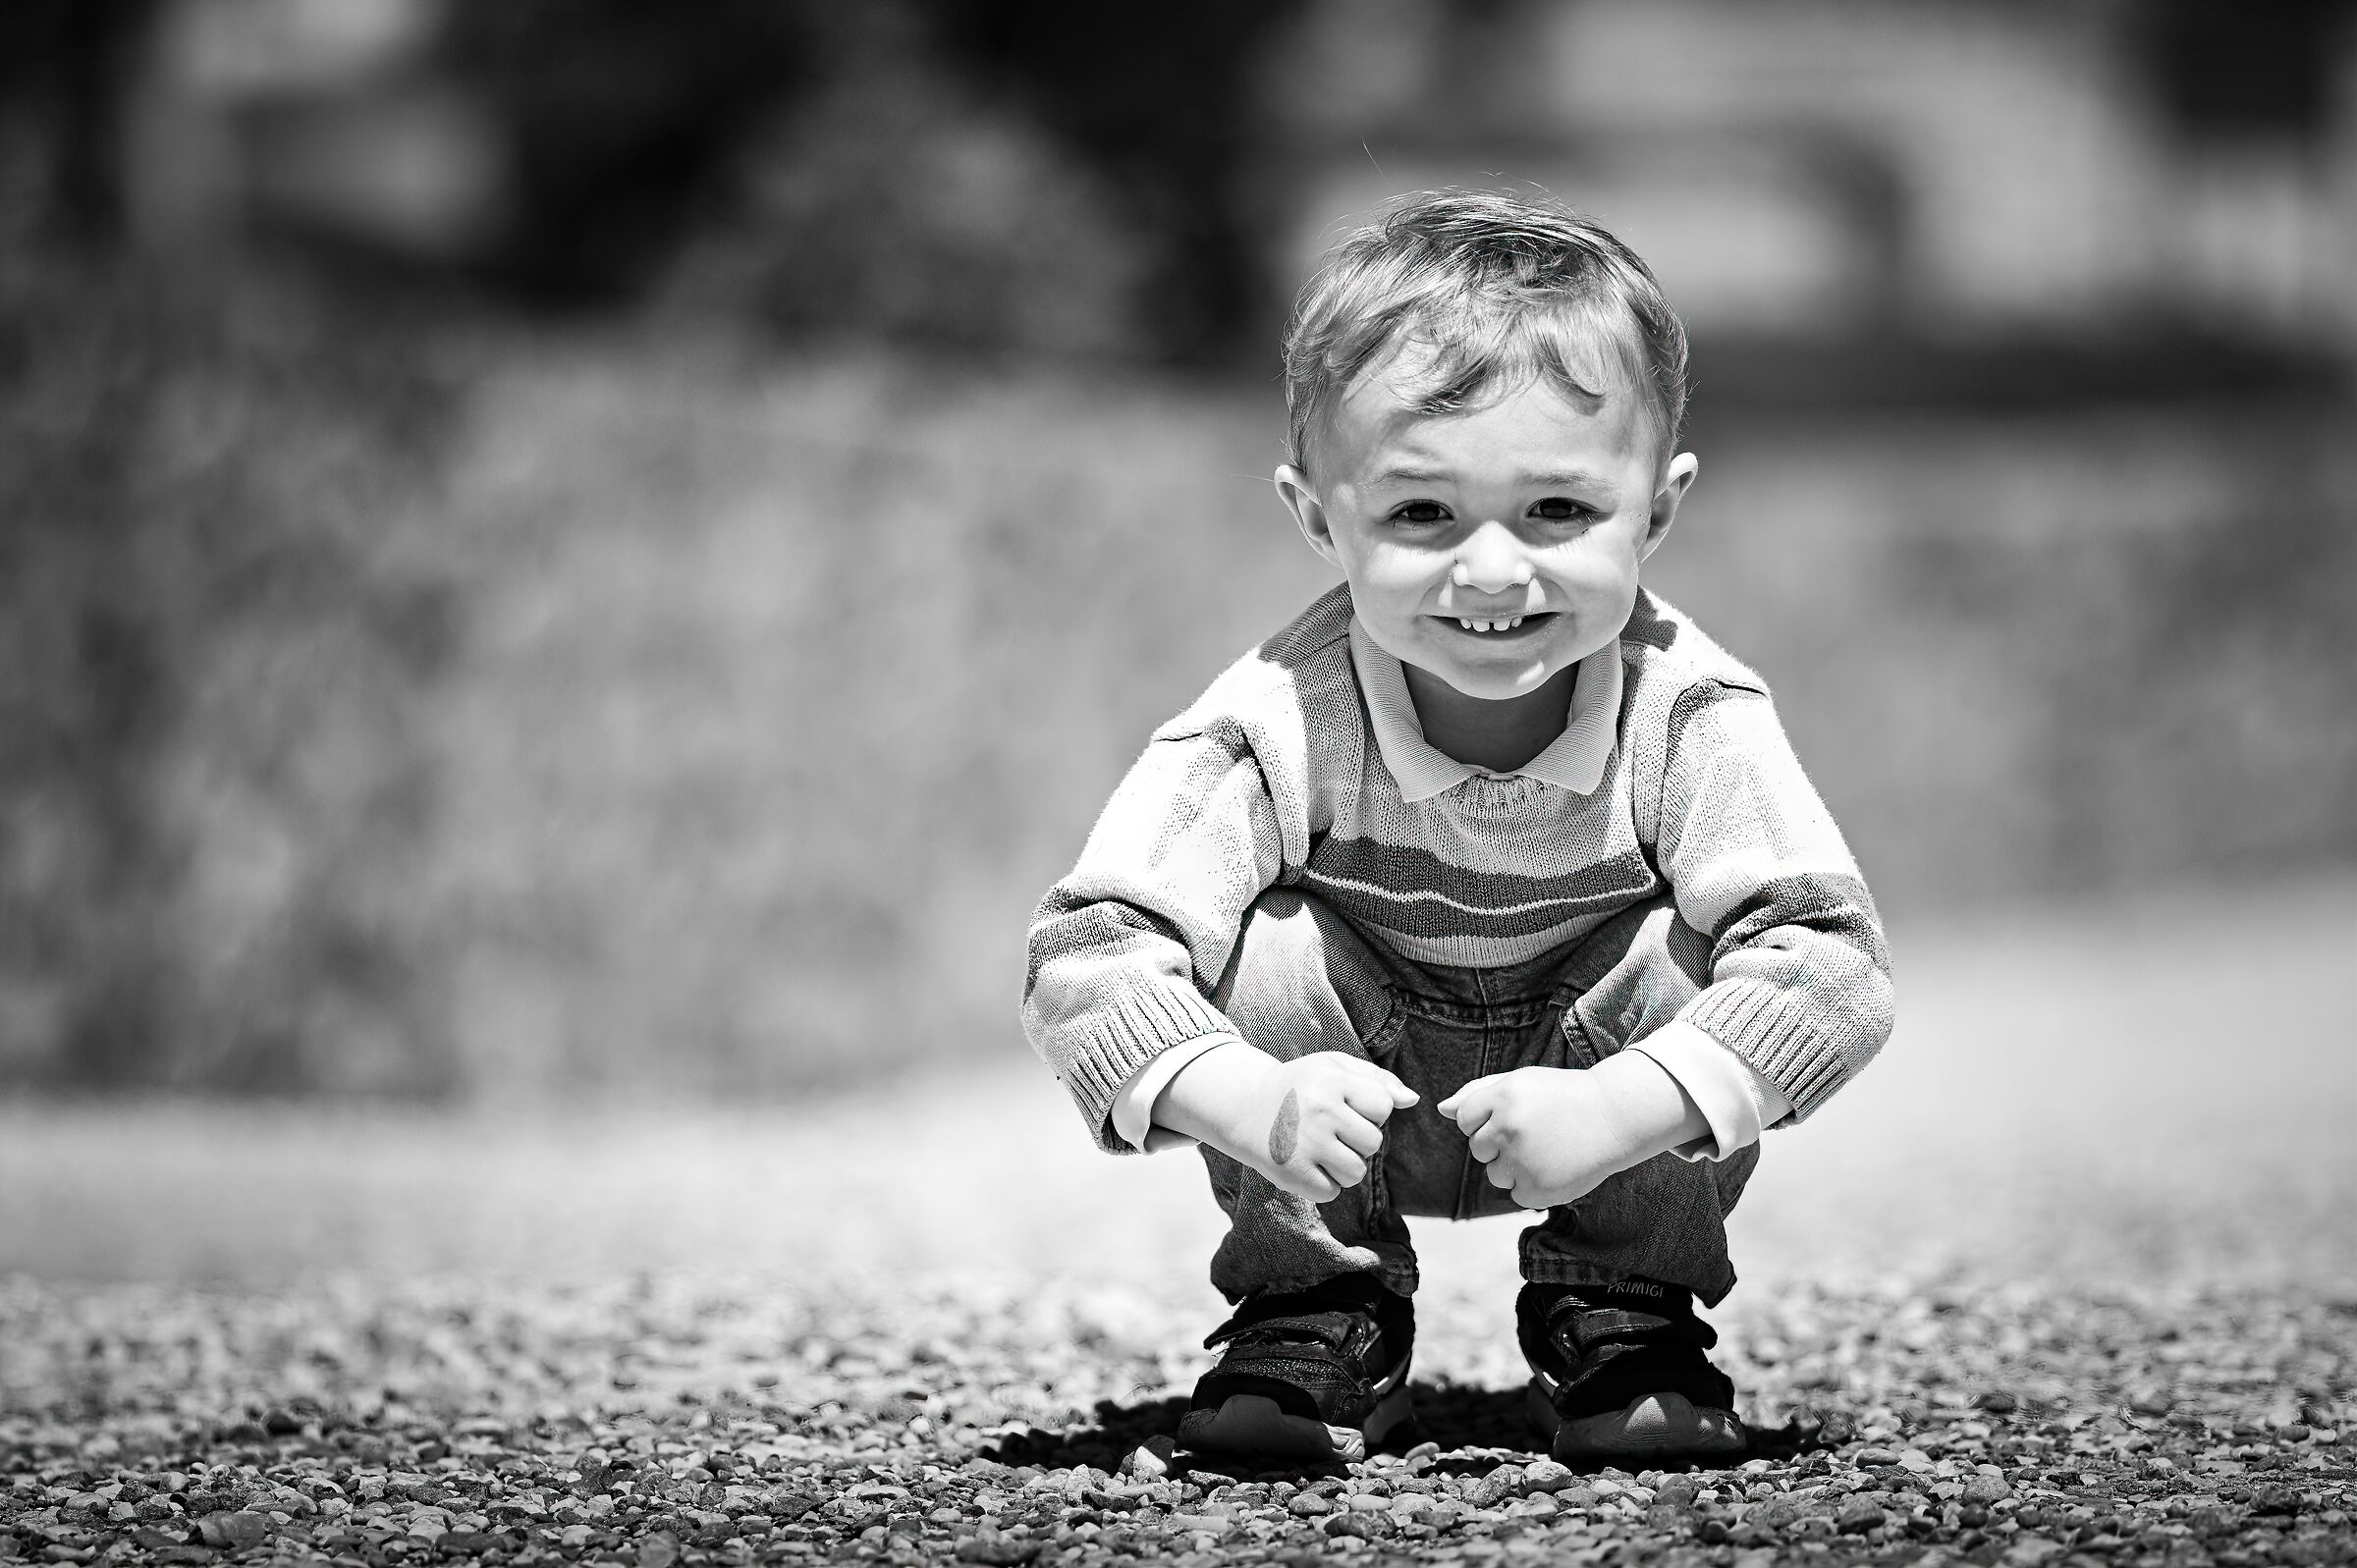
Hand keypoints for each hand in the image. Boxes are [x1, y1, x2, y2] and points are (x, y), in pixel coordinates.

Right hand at [1155, 1044, 1418, 1202]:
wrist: (1245, 1107)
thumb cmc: (1301, 1086)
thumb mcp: (1335, 1067)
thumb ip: (1378, 1080)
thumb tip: (1413, 1100)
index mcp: (1331, 1079)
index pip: (1383, 1107)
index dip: (1371, 1110)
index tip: (1347, 1106)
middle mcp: (1318, 1111)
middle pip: (1373, 1143)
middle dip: (1359, 1141)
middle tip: (1332, 1130)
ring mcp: (1304, 1144)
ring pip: (1355, 1172)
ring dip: (1344, 1167)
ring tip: (1322, 1149)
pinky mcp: (1291, 1173)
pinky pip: (1331, 1192)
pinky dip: (1324, 1185)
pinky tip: (1308, 1165)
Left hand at [1437, 1054, 1706, 1209]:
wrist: (1614, 1117)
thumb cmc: (1562, 1096)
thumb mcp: (1521, 1082)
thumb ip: (1477, 1092)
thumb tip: (1441, 1108)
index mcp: (1502, 1096)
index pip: (1464, 1119)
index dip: (1486, 1120)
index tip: (1513, 1116)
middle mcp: (1508, 1128)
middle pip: (1478, 1149)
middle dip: (1499, 1144)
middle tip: (1535, 1133)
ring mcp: (1523, 1161)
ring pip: (1495, 1174)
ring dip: (1514, 1168)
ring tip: (1547, 1150)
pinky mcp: (1537, 1189)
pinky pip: (1516, 1194)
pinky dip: (1532, 1186)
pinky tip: (1555, 1167)